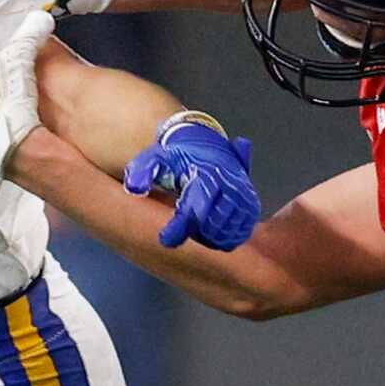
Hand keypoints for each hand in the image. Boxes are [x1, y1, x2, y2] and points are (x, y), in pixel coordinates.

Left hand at [125, 118, 260, 249]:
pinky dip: (222, 239)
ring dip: (207, 237)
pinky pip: (238, 235)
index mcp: (207, 175)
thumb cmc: (177, 156)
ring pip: (225, 234)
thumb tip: (134, 187)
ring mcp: (243, 196)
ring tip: (194, 223)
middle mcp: (229, 186)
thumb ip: (142, 171)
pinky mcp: (250, 205)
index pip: (194, 211)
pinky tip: (209, 230)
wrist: (204, 145)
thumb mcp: (155, 157)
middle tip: (180, 225)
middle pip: (210, 227)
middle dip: (192, 231)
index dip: (178, 229)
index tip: (165, 240)